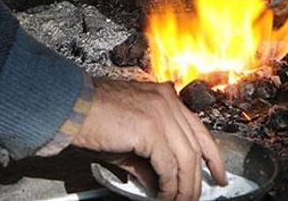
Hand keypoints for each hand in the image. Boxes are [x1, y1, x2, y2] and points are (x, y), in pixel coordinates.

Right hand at [72, 80, 227, 200]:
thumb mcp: (128, 138)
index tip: (219, 175)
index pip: (199, 129)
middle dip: (199, 178)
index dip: (213, 156)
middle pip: (196, 146)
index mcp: (165, 96)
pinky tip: (163, 196)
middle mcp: (167, 100)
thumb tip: (162, 184)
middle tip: (195, 198)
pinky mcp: (151, 128)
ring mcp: (161, 112)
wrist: (68, 107)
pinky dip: (169, 186)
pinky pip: (169, 166)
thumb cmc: (91, 118)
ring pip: (186, 159)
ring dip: (184, 187)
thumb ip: (150, 157)